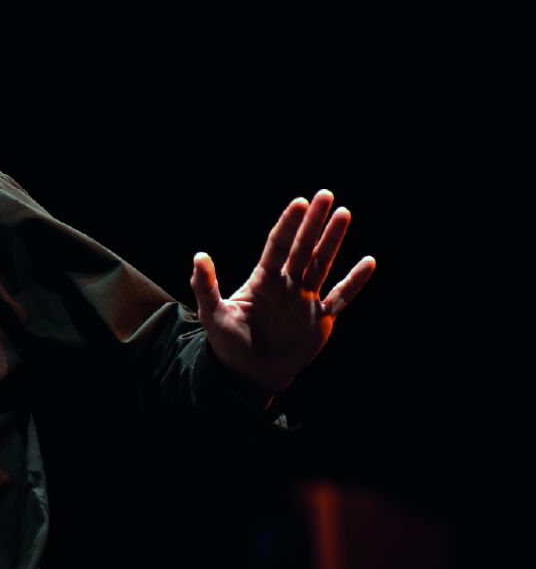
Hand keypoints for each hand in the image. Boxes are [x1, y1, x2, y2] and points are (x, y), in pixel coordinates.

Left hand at [189, 189, 374, 398]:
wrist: (248, 373)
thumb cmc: (228, 343)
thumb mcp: (213, 314)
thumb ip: (205, 286)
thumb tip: (199, 256)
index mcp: (263, 280)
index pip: (278, 245)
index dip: (289, 224)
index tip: (300, 202)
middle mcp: (287, 284)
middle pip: (303, 247)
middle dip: (314, 223)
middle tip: (326, 195)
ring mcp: (305, 300)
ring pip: (322, 264)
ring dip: (333, 241)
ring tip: (344, 214)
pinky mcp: (320, 320)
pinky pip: (341, 297)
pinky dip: (354, 281)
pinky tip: (368, 262)